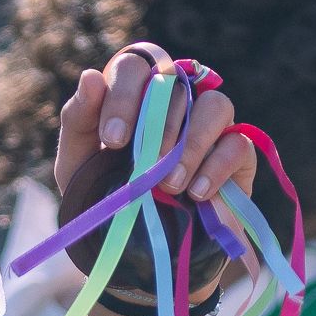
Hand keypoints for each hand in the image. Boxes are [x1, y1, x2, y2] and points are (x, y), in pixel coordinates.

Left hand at [49, 45, 260, 315]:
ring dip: (191, 143)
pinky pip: (237, 144)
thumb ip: (78, 119)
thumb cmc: (103, 196)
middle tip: (142, 163)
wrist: (135, 250)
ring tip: (168, 185)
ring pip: (216, 105)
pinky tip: (195, 195)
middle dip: (157, 124)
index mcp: (135, 92)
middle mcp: (177, 99)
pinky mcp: (238, 156)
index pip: (137, 65)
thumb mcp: (77, 162)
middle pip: (178, 81)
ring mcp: (210, 125)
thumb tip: (90, 75)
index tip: (113, 141)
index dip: (125, 95)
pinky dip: (215, 168)